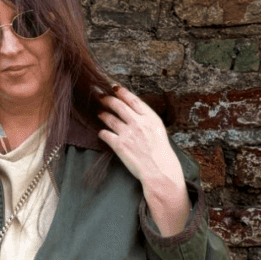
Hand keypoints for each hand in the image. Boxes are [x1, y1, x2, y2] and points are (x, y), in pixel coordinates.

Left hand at [97, 86, 190, 235]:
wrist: (160, 172)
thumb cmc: (161, 154)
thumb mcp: (159, 131)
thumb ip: (147, 120)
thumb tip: (134, 113)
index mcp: (150, 118)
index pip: (133, 99)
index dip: (121, 92)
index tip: (114, 87)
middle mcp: (138, 123)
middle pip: (118, 105)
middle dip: (107, 99)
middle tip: (100, 96)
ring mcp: (128, 133)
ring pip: (110, 118)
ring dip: (103, 114)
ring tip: (99, 113)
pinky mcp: (119, 145)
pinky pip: (105, 134)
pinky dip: (102, 133)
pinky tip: (101, 133)